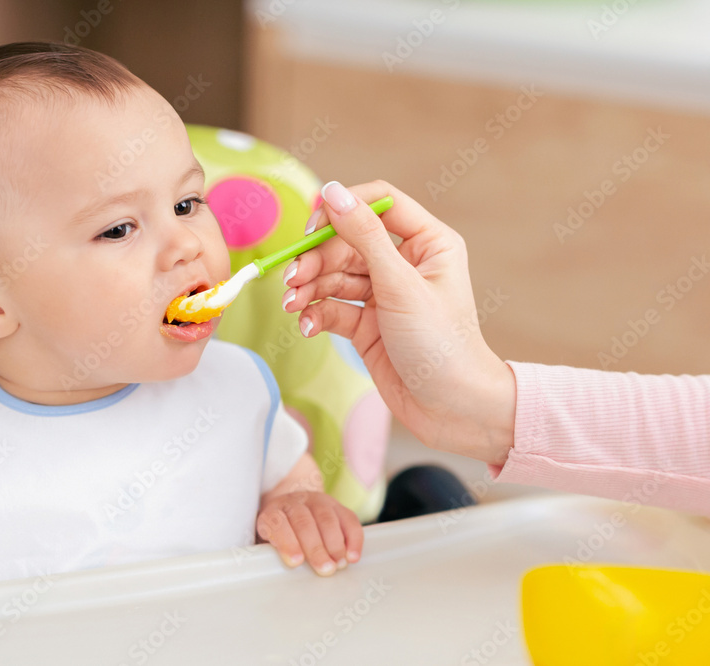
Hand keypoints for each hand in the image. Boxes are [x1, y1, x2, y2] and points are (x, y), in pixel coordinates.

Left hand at [256, 491, 362, 575]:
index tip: (296, 562)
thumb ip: (273, 554)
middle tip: (325, 569)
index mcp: (272, 512)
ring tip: (339, 565)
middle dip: (316, 548)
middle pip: (304, 522)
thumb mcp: (268, 542)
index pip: (277, 523)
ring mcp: (317, 502)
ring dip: (335, 544)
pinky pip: (349, 519)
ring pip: (327, 519)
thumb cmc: (280, 534)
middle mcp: (295, 503)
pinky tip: (352, 556)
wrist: (292, 508)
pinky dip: (353, 539)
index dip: (287, 542)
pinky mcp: (337, 506)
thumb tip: (278, 571)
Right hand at [282, 180, 515, 465]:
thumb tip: (332, 192)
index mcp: (428, 243)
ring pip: (335, 276)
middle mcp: (405, 264)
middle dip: (317, 259)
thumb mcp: (400, 285)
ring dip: (309, 288)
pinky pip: (333, 307)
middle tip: (293, 277)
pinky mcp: (367, 325)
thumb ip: (364, 237)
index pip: (378, 203)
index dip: (342, 208)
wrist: (454, 409)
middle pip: (347, 242)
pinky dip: (316, 313)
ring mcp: (384, 295)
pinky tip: (306, 326)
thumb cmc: (442, 345)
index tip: (311, 224)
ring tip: (292, 304)